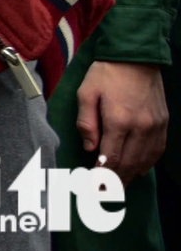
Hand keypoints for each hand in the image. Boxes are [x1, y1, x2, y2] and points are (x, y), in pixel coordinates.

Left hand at [78, 59, 168, 182]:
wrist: (137, 56)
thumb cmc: (107, 73)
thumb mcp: (86, 92)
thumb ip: (86, 122)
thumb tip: (90, 148)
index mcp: (119, 120)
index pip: (111, 157)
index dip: (103, 175)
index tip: (94, 187)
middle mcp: (141, 127)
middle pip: (129, 163)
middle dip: (116, 181)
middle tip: (105, 194)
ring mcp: (155, 127)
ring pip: (145, 160)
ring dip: (132, 175)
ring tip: (119, 187)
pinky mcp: (163, 123)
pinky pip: (156, 151)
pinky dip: (147, 163)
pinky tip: (139, 170)